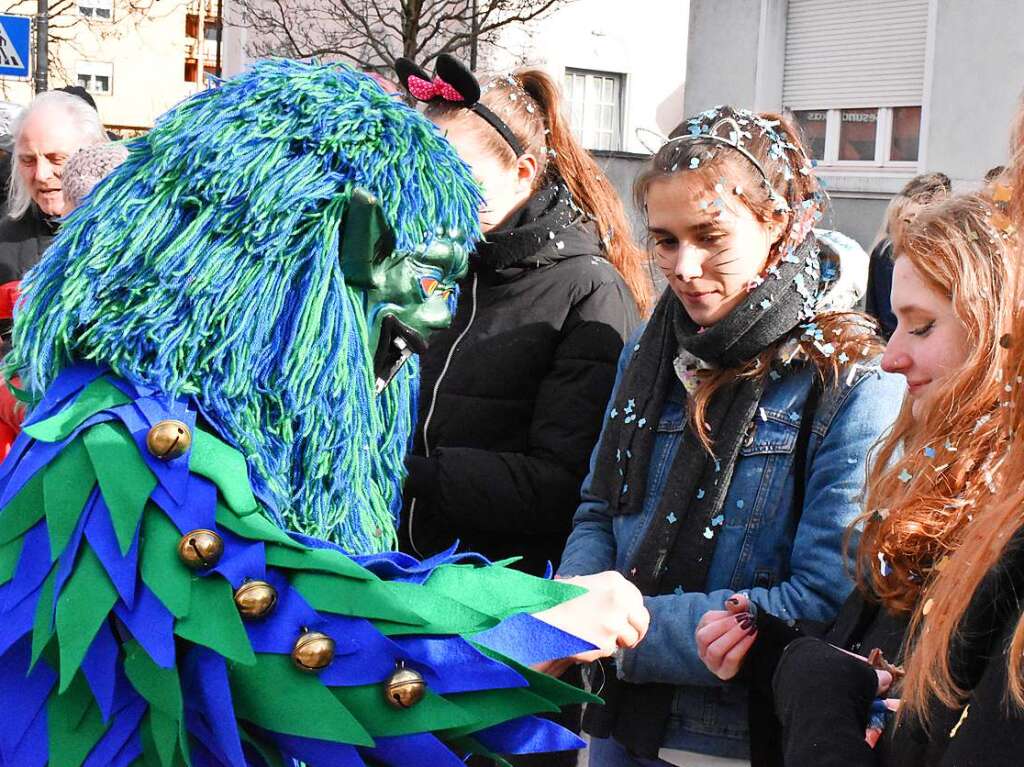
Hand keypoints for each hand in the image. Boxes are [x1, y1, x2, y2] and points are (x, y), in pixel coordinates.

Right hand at [533, 571, 649, 664]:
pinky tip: (585, 640)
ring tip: (597, 636)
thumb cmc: (559, 602)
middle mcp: (619, 600)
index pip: (638, 600)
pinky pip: (611, 650)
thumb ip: (607, 591)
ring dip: (617, 641)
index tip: (629, 621)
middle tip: (624, 638)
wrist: (542, 620)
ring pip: (630, 639)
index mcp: (615, 581)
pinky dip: (601, 649)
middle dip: (635, 630)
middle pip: (641, 620)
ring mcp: (614, 622)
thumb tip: (624, 603)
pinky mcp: (607, 643)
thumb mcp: (585, 584)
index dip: (633, 613)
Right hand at [696, 593, 756, 679]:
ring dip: (733, 637)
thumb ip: (738, 602)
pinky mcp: (724, 673)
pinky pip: (730, 660)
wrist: (759, 651)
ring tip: (749, 628)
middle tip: (746, 620)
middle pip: (704, 637)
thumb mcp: (742, 613)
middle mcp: (703, 648)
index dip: (725, 616)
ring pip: (715, 650)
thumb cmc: (746, 630)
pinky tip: (751, 638)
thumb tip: (732, 602)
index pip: (707, 621)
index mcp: (703, 630)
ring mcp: (711, 663)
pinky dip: (741, 647)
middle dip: (726, 627)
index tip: (745, 613)